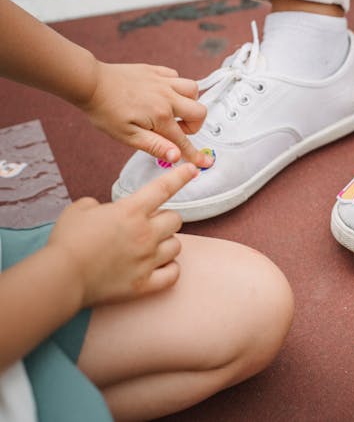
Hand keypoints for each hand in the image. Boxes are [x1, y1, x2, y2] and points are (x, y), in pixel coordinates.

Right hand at [47, 163, 197, 306]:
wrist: (61, 277)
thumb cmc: (67, 241)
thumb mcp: (79, 209)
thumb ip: (98, 205)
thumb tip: (104, 211)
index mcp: (131, 211)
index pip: (163, 188)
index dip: (180, 176)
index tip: (193, 169)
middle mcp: (145, 233)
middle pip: (175, 219)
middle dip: (164, 219)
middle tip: (149, 225)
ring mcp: (148, 259)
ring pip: (177, 245)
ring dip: (166, 244)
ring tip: (149, 247)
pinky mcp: (146, 283)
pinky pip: (173, 273)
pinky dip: (169, 269)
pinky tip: (159, 267)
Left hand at [82, 62, 212, 167]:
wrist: (90, 83)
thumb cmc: (105, 110)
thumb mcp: (127, 136)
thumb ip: (155, 146)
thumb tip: (176, 155)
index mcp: (160, 116)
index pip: (184, 140)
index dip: (195, 154)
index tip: (204, 162)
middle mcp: (167, 97)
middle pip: (199, 111)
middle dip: (194, 124)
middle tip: (176, 129)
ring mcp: (163, 81)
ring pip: (193, 89)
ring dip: (189, 102)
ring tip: (174, 110)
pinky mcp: (156, 71)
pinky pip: (177, 76)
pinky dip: (176, 86)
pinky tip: (163, 94)